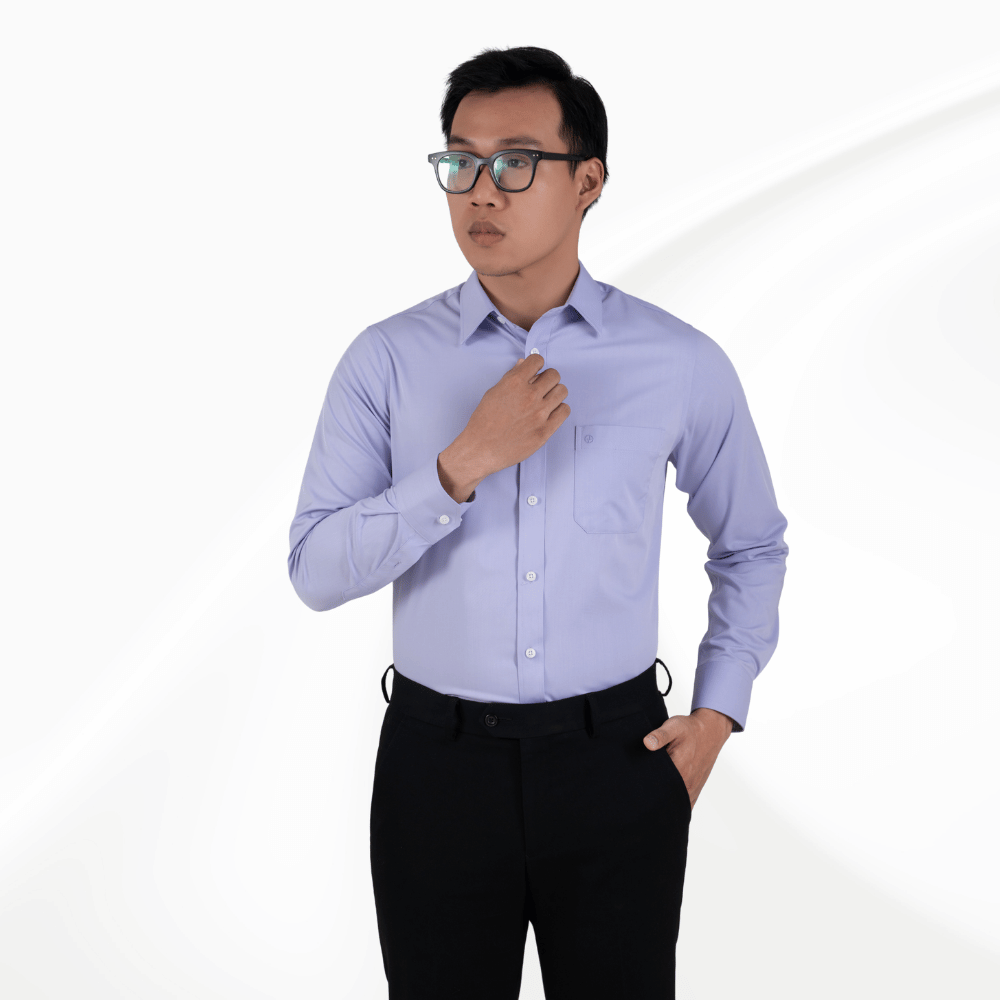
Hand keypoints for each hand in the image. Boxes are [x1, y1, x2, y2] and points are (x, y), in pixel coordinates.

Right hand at [457, 353, 570, 477]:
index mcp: (514, 383)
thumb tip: (524, 364)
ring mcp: (539, 414)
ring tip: (545, 400)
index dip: (536, 364)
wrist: (481, 449)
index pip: (538, 360)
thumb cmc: (484, 422)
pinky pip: (565, 411)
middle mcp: (529, 396)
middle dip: (547, 378)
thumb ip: (511, 377)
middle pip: (554, 375)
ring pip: (562, 391)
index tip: (534, 371)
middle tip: (541, 387)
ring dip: (554, 393)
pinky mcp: (545, 430)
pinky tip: (549, 412)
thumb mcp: (493, 393)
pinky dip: (559, 409)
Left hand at [642, 708, 733, 809]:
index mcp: (679, 768)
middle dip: (650, 793)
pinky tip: (663, 797)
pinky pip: (682, 805)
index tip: (635, 778)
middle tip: (639, 784)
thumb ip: (660, 735)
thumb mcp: (674, 726)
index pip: (654, 783)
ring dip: (661, 799)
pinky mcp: (694, 792)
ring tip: (651, 789)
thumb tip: (647, 743)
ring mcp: (691, 790)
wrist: (710, 733)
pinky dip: (672, 804)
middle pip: (662, 796)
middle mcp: (686, 782)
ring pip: (671, 802)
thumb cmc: (689, 730)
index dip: (642, 782)